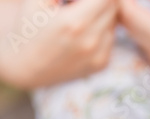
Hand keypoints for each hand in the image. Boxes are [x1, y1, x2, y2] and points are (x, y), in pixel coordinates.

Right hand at [0, 0, 116, 88]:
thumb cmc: (25, 27)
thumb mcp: (37, 1)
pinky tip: (81, 31)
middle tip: (76, 3)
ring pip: (113, 22)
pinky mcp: (101, 64)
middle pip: (113, 8)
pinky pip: (111, 38)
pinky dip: (101, 29)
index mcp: (74, 23)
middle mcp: (90, 42)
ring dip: (101, 13)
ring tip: (77, 14)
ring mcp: (98, 56)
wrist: (22, 67)